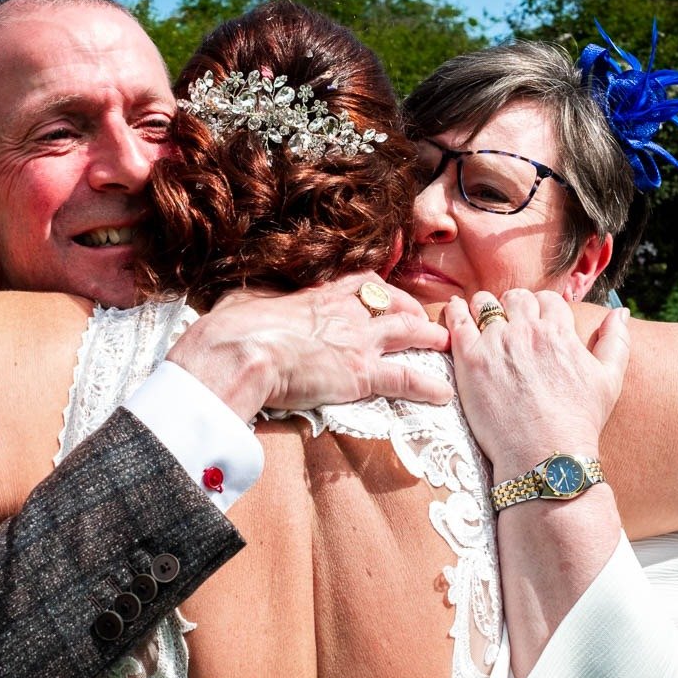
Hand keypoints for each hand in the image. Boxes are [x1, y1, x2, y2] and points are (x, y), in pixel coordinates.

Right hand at [167, 272, 451, 421]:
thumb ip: (253, 304)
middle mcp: (345, 312)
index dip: (378, 290)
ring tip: (445, 343)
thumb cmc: (232, 330)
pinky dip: (427, 385)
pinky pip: (406, 377)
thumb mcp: (242, 303)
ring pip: (407, 332)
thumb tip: (236, 304)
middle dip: (412, 310)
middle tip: (424, 319)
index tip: (387, 295)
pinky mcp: (362, 373)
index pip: (360, 285)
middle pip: (392, 303)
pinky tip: (442, 393)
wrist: (242, 352)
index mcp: (318, 296)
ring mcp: (358, 340)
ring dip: (429, 337)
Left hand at [443, 289, 629, 473]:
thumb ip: (615, 341)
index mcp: (559, 331)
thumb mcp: (609, 380)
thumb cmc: (579, 422)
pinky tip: (454, 311)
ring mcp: (497, 343)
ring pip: (485, 304)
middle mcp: (527, 331)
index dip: (539, 306)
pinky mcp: (470, 360)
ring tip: (479, 317)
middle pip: (515, 298)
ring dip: (484, 306)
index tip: (533, 319)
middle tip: (506, 321)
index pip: (546, 299)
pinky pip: (457, 321)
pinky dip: (455, 312)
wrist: (545, 455)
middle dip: (513, 305)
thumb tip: (621, 311)